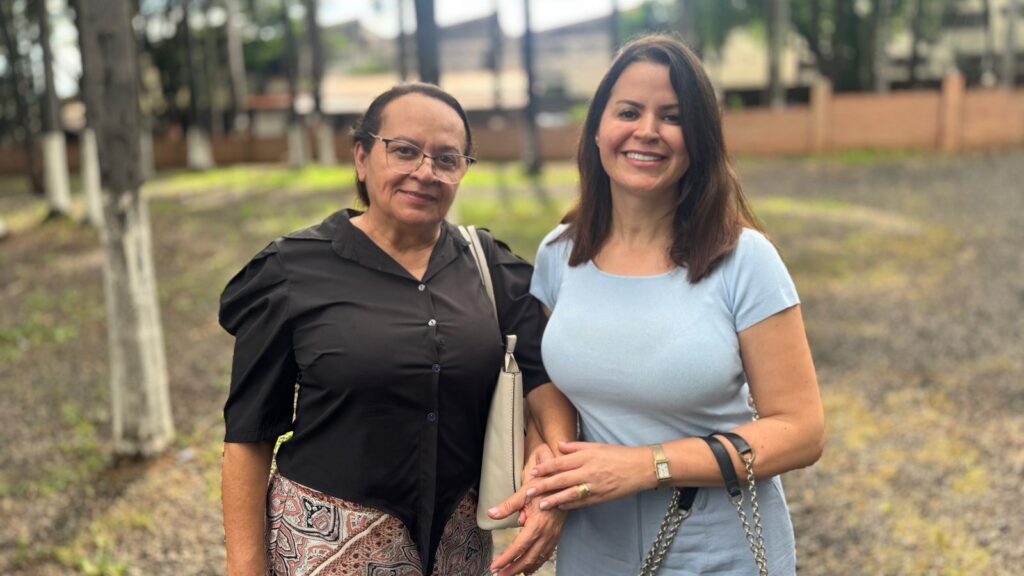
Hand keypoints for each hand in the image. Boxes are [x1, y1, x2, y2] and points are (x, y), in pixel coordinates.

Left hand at [488, 444, 563, 573]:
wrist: (564, 480)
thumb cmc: (543, 485)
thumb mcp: (524, 492)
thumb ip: (507, 506)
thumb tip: (491, 513)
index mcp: (537, 524)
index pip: (518, 547)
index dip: (506, 559)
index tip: (495, 567)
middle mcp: (547, 533)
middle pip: (528, 558)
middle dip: (513, 569)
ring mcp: (553, 535)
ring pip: (539, 558)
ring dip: (525, 568)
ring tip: (512, 574)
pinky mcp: (557, 534)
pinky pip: (547, 554)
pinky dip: (537, 563)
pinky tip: (530, 567)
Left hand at [528, 442, 654, 510]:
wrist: (641, 468)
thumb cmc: (619, 454)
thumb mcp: (597, 446)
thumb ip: (576, 447)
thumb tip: (558, 445)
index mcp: (587, 456)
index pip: (561, 462)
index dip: (546, 467)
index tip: (533, 471)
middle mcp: (589, 471)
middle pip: (561, 479)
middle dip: (543, 486)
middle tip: (529, 491)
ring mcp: (595, 486)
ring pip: (569, 494)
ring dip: (553, 500)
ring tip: (540, 504)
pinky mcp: (601, 497)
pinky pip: (582, 502)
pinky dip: (569, 505)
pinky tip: (559, 508)